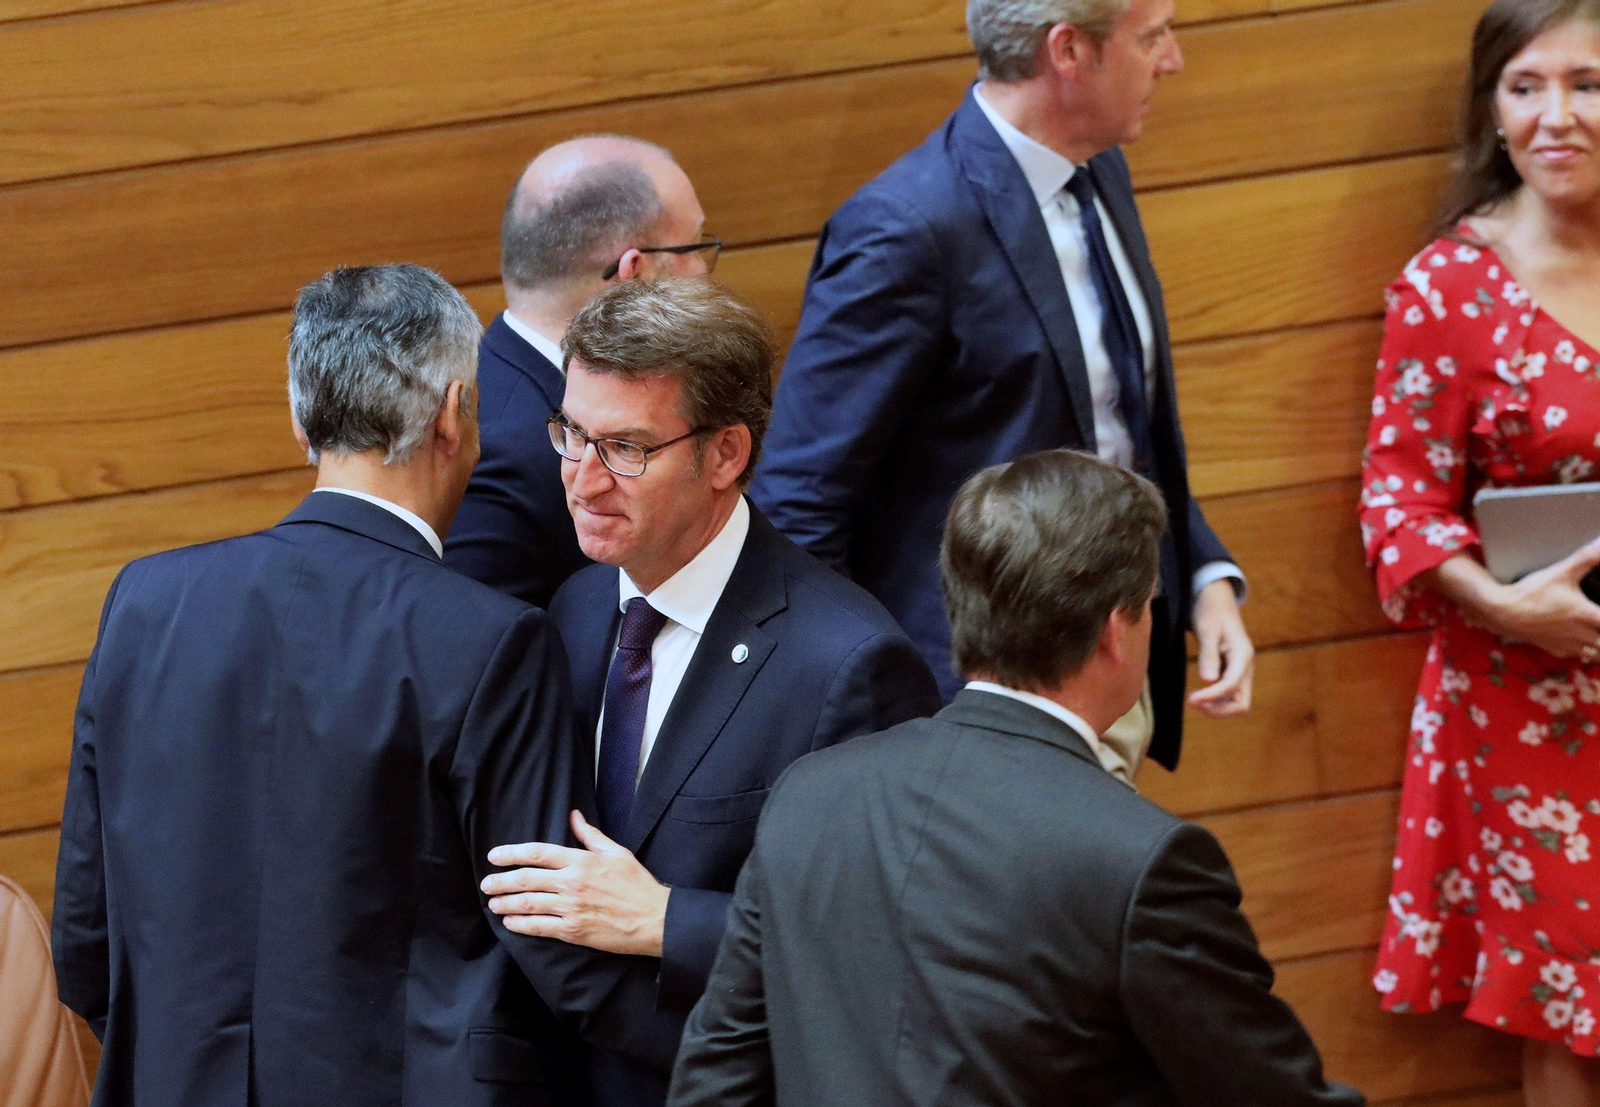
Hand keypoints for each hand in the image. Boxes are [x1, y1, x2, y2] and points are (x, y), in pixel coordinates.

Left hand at [481, 811, 669, 955]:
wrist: (654, 919)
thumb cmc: (637, 884)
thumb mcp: (616, 852)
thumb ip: (590, 835)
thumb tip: (573, 816)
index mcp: (581, 861)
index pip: (538, 853)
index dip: (512, 853)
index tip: (494, 856)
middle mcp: (572, 883)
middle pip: (526, 879)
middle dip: (501, 881)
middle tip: (486, 883)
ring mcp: (571, 908)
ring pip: (529, 904)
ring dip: (506, 903)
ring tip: (492, 903)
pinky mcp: (573, 931)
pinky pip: (540, 927)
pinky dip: (521, 924)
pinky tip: (510, 922)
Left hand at [1187, 578, 1253, 716]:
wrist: (1216, 599)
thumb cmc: (1211, 610)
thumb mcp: (1207, 629)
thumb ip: (1209, 655)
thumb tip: (1208, 680)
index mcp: (1243, 655)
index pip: (1231, 686)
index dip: (1211, 696)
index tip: (1190, 699)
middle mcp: (1245, 667)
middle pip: (1241, 703)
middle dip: (1218, 710)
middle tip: (1192, 704)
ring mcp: (1240, 671)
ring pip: (1236, 702)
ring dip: (1216, 708)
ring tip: (1192, 702)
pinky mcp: (1232, 672)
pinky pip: (1228, 695)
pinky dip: (1215, 701)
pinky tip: (1198, 697)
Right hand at [1481, 539, 1599, 658]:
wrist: (1501, 611)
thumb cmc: (1531, 592)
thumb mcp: (1560, 572)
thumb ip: (1586, 558)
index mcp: (1585, 614)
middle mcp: (1580, 634)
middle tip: (1598, 621)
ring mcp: (1567, 644)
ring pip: (1595, 654)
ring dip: (1599, 645)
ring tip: (1595, 633)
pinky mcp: (1555, 650)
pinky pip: (1578, 656)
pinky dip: (1584, 651)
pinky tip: (1579, 639)